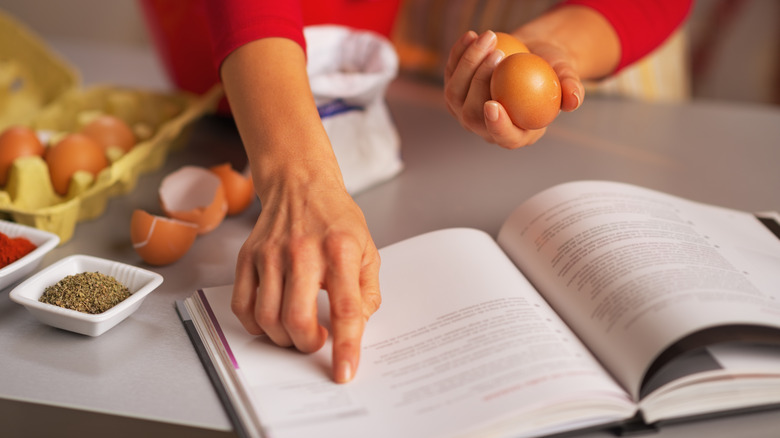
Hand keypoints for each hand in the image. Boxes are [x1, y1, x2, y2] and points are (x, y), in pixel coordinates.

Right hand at [231, 170, 380, 383]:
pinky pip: (243, 305)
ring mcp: (271, 253)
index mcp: (341, 250)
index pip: (346, 308)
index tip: (345, 372)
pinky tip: (272, 320)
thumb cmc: (337, 219)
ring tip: (296, 331)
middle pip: (297, 318)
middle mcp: (303, 251)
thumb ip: (367, 292)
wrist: (300, 184)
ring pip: (267, 317)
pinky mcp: (248, 256)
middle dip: (307, 344)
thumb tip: (355, 327)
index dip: (346, 346)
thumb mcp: (368, 250)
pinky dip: (255, 325)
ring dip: (282, 338)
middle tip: (316, 342)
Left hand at [443, 30, 583, 148]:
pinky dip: (459, 53)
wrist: (531, 56)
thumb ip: (571, 89)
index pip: (502, 137)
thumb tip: (574, 100)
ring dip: (469, 63)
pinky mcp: (455, 90)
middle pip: (471, 115)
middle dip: (480, 83)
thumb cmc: (552, 70)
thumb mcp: (566, 76)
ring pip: (454, 93)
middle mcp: (484, 127)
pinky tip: (472, 35)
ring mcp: (465, 110)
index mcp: (514, 134)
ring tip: (490, 38)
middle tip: (497, 54)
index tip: (493, 104)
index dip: (495, 125)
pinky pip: (450, 73)